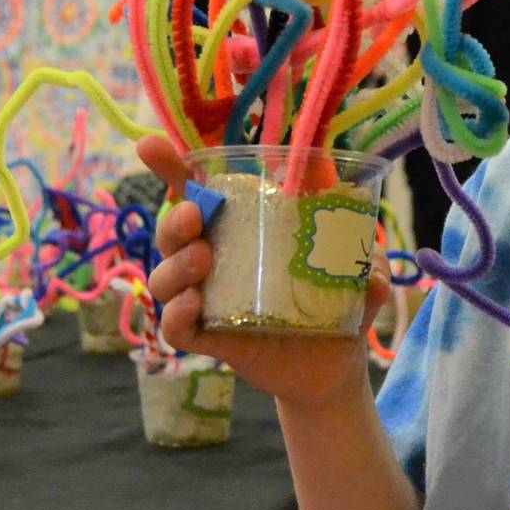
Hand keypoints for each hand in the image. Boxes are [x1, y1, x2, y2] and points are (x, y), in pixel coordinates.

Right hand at [140, 134, 392, 411]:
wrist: (335, 362)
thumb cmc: (335, 297)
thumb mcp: (353, 261)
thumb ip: (356, 243)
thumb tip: (359, 235)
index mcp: (240, 227)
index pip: (195, 191)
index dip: (168, 166)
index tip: (150, 146)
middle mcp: (213, 258)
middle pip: (172, 232)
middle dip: (174, 219)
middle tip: (196, 215)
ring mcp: (206, 299)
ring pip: (164, 279)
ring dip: (175, 265)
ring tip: (202, 260)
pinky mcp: (209, 338)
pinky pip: (175, 328)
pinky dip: (175, 315)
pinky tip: (193, 304)